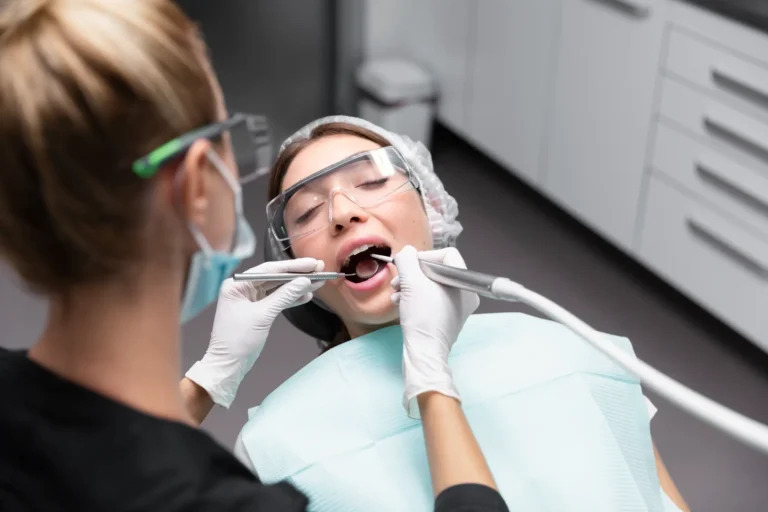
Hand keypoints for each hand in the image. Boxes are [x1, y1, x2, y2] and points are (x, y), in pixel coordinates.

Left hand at [185, 258, 323, 407]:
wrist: (229, 365)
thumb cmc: (238, 340)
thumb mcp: (263, 315)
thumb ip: (284, 296)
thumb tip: (305, 282)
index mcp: (237, 284)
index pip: (269, 269)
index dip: (293, 266)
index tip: (312, 264)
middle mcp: (243, 288)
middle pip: (275, 277)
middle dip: (297, 275)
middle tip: (319, 269)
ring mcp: (250, 299)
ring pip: (278, 288)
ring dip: (297, 286)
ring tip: (318, 282)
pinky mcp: (258, 310)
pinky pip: (277, 300)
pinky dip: (291, 298)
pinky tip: (307, 296)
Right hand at [391, 246, 478, 417]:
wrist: (424, 353)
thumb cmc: (422, 317)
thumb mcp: (411, 282)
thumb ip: (407, 260)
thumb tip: (406, 253)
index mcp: (463, 282)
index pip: (447, 254)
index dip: (425, 256)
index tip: (409, 266)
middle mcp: (466, 293)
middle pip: (437, 270)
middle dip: (414, 273)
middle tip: (398, 282)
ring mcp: (458, 307)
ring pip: (432, 285)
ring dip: (411, 286)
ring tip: (396, 294)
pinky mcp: (448, 318)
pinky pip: (432, 299)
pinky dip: (416, 298)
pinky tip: (401, 303)